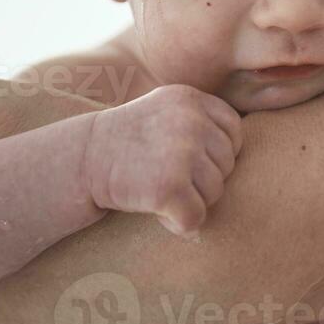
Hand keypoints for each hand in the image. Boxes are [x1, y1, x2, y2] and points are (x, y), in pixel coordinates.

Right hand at [83, 84, 242, 235]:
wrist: (81, 160)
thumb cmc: (125, 142)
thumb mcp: (164, 111)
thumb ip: (200, 120)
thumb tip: (241, 149)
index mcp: (192, 99)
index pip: (234, 131)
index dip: (217, 153)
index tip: (190, 162)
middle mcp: (191, 121)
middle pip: (228, 164)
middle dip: (204, 180)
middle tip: (167, 179)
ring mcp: (182, 153)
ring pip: (215, 192)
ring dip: (192, 202)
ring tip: (160, 192)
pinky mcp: (170, 187)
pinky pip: (196, 217)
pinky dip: (179, 224)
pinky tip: (157, 212)